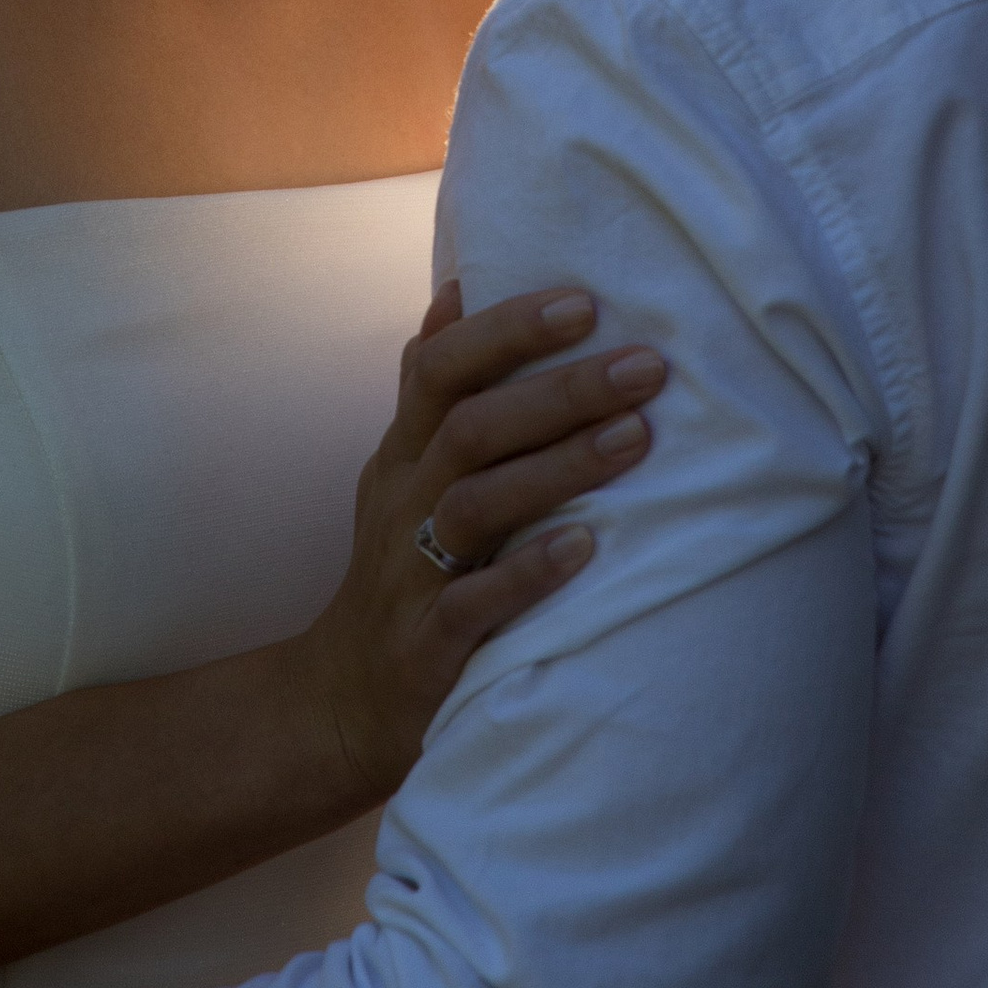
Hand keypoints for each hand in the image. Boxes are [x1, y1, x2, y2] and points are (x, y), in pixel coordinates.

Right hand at [291, 281, 661, 800]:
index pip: (440, 365)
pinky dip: (529, 570)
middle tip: (645, 365)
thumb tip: (456, 287)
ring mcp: (411, 572)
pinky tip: (587, 545)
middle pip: (471, 425)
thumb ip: (431, 388)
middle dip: (561, 389)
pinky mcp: (428, 643)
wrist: (343, 700)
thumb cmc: (399, 566)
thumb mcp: (402, 469)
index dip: (506, 329)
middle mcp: (405, 499)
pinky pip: (474, 601)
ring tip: (637, 436)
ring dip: (560, 466)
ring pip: (477, 503)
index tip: (583, 300)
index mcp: (404, 451)